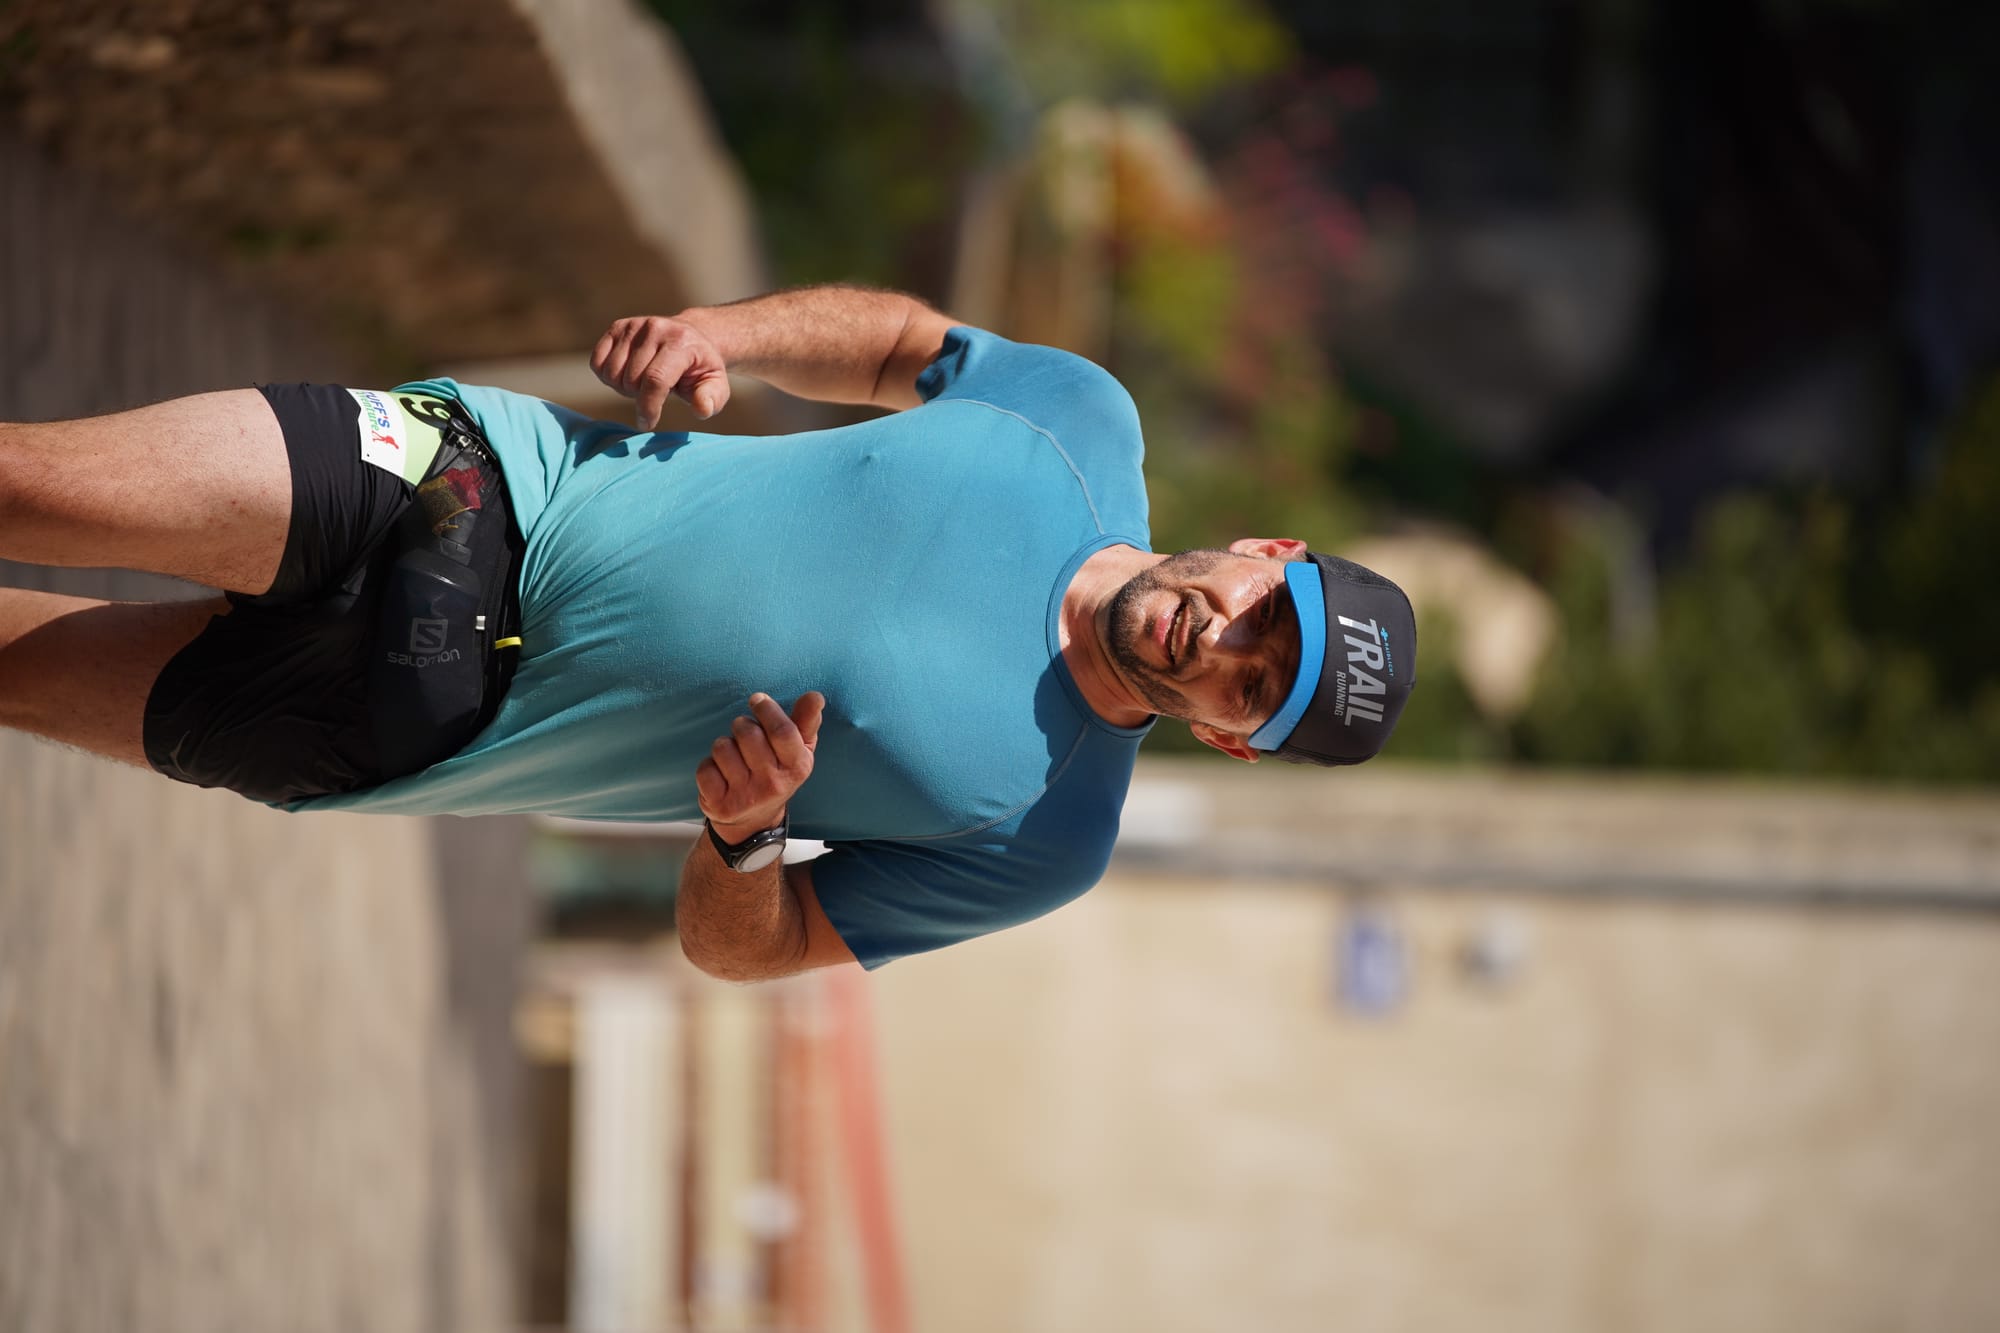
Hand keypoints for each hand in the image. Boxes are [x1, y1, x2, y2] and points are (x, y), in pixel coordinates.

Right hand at [591, 314, 731, 428]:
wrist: (690, 338)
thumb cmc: (700, 368)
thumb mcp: (716, 385)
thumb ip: (711, 399)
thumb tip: (702, 409)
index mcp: (681, 342)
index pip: (655, 380)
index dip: (648, 407)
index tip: (647, 423)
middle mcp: (655, 328)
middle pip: (631, 380)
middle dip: (639, 397)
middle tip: (655, 394)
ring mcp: (634, 325)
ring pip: (611, 373)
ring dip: (623, 387)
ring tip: (643, 383)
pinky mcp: (617, 327)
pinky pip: (597, 363)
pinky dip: (607, 376)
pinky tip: (627, 374)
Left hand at [695, 691, 825, 841]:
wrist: (754, 821)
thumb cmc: (777, 773)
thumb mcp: (798, 750)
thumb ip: (806, 721)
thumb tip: (815, 696)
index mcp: (797, 766)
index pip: (783, 731)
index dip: (767, 709)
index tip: (758, 700)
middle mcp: (774, 784)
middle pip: (748, 733)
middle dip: (742, 724)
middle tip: (745, 733)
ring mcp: (746, 797)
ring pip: (723, 747)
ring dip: (724, 745)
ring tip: (734, 757)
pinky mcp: (721, 805)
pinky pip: (706, 768)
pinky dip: (709, 765)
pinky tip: (721, 775)